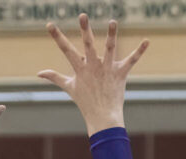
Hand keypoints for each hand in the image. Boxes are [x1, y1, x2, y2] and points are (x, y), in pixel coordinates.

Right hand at [38, 14, 148, 135]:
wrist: (102, 117)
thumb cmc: (85, 102)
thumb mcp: (69, 87)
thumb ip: (55, 77)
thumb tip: (39, 73)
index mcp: (80, 69)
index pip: (66, 50)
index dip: (57, 37)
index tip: (49, 24)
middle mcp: (93, 67)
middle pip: (88, 44)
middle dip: (85, 29)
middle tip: (83, 15)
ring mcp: (107, 69)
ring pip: (110, 49)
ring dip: (112, 35)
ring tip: (113, 21)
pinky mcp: (120, 73)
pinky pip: (132, 60)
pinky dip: (140, 51)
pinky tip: (147, 41)